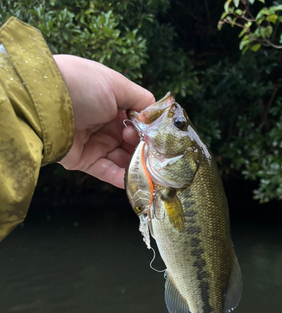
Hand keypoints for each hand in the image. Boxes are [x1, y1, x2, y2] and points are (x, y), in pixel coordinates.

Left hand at [54, 55, 153, 188]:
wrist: (46, 104)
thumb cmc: (82, 87)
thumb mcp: (116, 85)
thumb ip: (141, 99)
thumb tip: (157, 114)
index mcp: (111, 103)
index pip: (136, 121)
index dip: (148, 129)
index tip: (157, 137)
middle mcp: (103, 123)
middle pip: (131, 142)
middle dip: (145, 150)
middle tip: (156, 156)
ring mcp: (94, 143)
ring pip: (122, 159)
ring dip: (137, 166)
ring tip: (153, 173)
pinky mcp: (84, 160)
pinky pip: (107, 171)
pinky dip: (122, 178)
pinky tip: (138, 181)